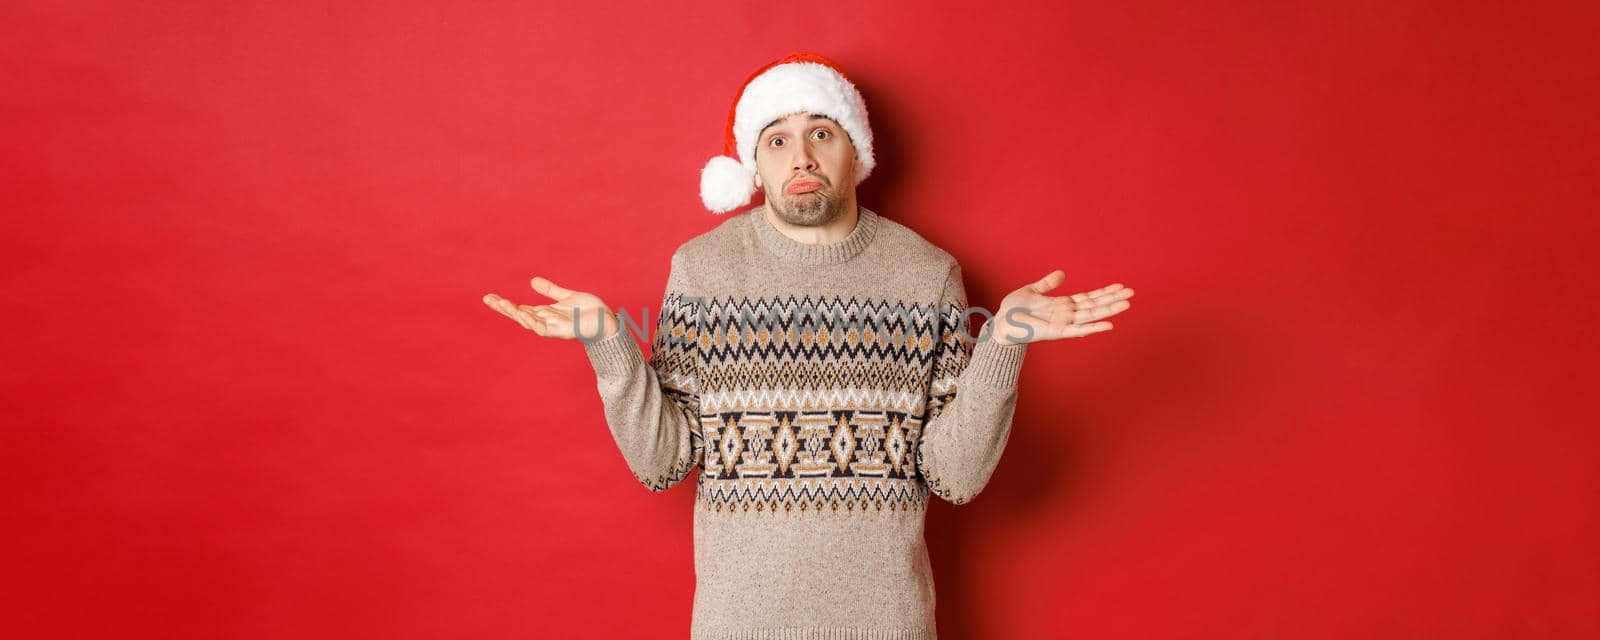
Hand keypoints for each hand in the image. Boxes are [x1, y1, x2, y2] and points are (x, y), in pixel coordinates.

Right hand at [482, 276, 618, 340]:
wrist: (607, 322)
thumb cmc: (589, 312)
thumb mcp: (567, 297)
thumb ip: (551, 290)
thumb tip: (532, 281)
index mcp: (546, 313)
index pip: (520, 308)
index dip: (505, 304)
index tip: (489, 297)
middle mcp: (546, 320)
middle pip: (520, 315)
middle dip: (504, 308)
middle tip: (488, 299)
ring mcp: (553, 326)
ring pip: (528, 321)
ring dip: (514, 313)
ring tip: (501, 304)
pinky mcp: (563, 330)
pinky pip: (544, 328)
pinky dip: (533, 321)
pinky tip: (523, 313)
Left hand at [988, 270, 1133, 344]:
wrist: (1000, 323)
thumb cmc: (1014, 309)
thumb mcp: (1032, 291)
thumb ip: (1048, 284)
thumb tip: (1062, 274)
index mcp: (1062, 305)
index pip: (1088, 298)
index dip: (1104, 292)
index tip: (1120, 286)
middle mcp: (1066, 315)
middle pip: (1094, 306)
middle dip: (1113, 299)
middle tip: (1132, 293)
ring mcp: (1062, 324)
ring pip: (1090, 316)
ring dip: (1108, 310)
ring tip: (1126, 304)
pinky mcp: (1056, 333)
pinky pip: (1077, 330)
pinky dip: (1093, 327)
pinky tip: (1108, 325)